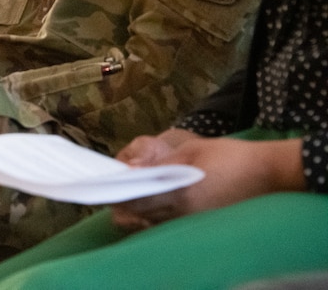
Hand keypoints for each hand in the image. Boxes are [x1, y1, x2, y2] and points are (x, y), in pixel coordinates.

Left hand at [112, 133, 304, 230]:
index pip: (137, 202)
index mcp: (179, 194)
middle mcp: (184, 213)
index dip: (118, 196)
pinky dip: (157, 213)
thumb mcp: (192, 152)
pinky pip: (171, 221)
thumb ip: (159, 163)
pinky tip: (154, 198)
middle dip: (125, 203)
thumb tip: (130, 168)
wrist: (269, 173)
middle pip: (142, 215)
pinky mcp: (202, 222)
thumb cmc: (230, 157)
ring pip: (155, 220)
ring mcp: (194, 221)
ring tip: (130, 192)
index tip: (104, 186)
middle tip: (113, 188)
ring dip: (140, 209)